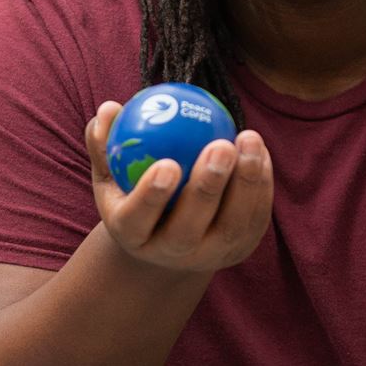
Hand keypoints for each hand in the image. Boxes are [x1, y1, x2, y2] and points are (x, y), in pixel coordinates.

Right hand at [86, 101, 272, 273]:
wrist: (166, 241)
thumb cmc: (131, 193)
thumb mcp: (110, 172)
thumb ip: (105, 143)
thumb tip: (110, 108)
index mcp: (133, 235)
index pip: (138, 219)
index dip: (152, 196)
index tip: (168, 163)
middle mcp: (171, 254)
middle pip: (189, 228)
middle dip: (207, 188)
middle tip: (220, 145)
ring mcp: (209, 256)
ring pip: (232, 225)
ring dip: (246, 182)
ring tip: (248, 139)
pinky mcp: (240, 250)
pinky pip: (255, 217)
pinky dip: (261, 185)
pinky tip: (259, 150)